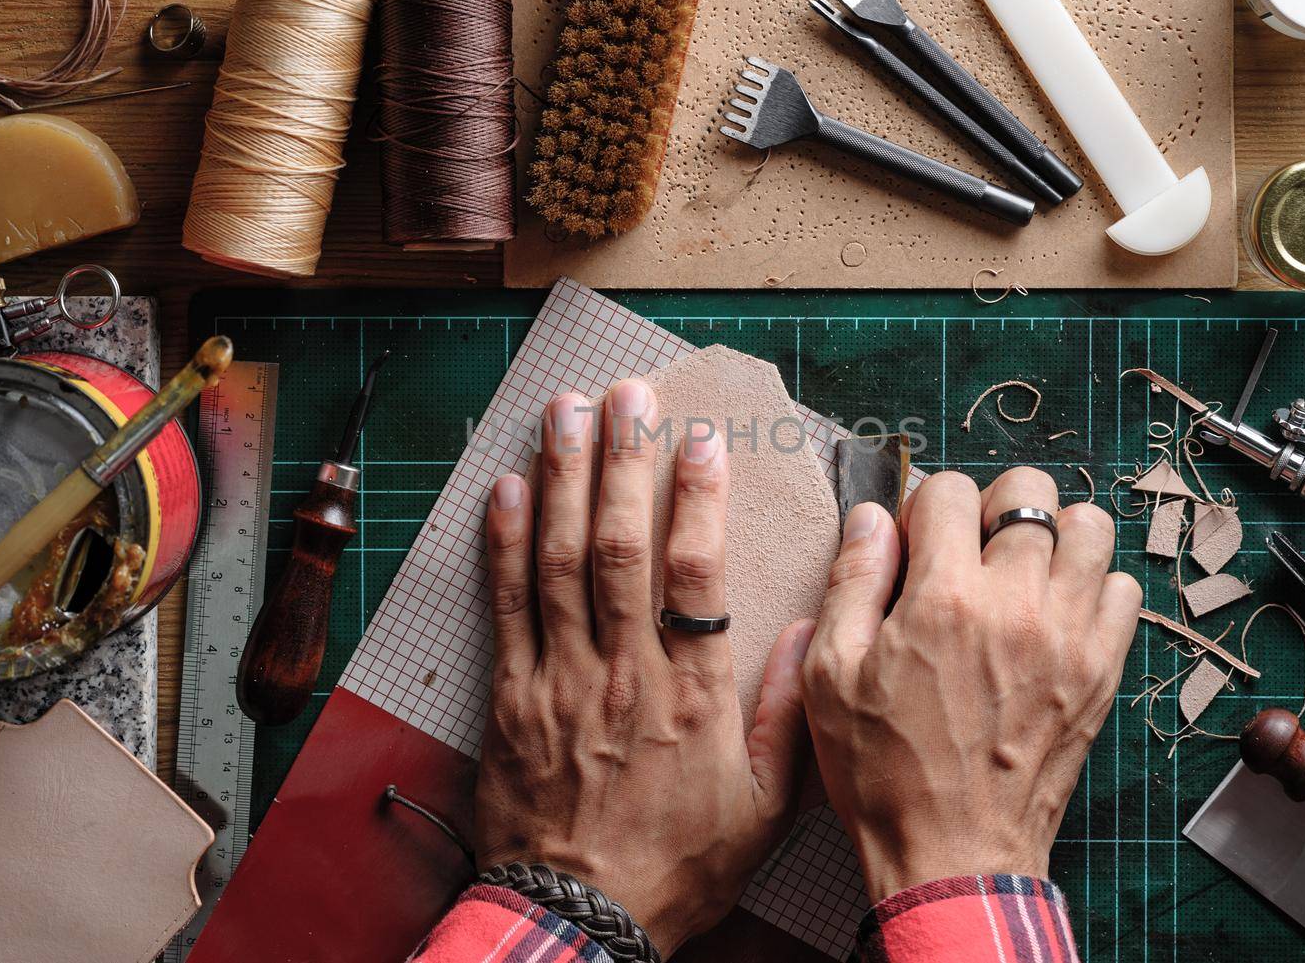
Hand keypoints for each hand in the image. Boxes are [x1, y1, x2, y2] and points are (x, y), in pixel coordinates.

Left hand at [476, 381, 814, 954]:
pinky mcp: (511, 696)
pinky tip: (508, 488)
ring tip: (565, 411)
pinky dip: (503, 543)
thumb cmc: (678, 866)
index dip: (695, 497)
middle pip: (620, 546)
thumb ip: (786, 717)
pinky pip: (505, 606)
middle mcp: (624, 672)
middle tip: (626, 393)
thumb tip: (800, 633)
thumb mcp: (763, 808)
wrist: (581, 920)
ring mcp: (560, 678)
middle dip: (622, 460)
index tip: (699, 438)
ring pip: (559, 560)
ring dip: (562, 478)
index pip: (693, 574)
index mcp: (692, 694)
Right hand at [802, 469, 1139, 900]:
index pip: (949, 489)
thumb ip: (852, 582)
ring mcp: (1070, 637)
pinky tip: (1054, 613)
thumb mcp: (832, 674)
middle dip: (991, 506)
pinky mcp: (1101, 671)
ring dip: (1053, 535)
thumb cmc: (885, 771)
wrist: (954, 852)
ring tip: (1020, 572)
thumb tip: (871, 516)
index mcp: (944, 598)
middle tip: (969, 550)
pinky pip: (1122, 590)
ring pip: (1090, 527)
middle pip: (1027, 490)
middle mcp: (1017, 605)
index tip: (915, 544)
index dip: (923, 508)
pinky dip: (1093, 586)